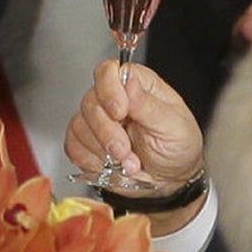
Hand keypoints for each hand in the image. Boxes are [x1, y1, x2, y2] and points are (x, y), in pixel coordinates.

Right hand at [65, 61, 205, 231]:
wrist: (171, 180)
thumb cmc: (178, 147)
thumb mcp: (174, 126)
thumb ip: (148, 105)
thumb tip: (129, 82)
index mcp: (137, 84)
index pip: (109, 71)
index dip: (109, 91)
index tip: (120, 113)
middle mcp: (113, 98)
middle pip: (90, 102)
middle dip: (107, 132)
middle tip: (126, 150)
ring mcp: (97, 120)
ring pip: (80, 125)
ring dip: (102, 150)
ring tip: (128, 162)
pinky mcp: (86, 142)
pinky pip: (73, 146)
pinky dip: (91, 160)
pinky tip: (111, 165)